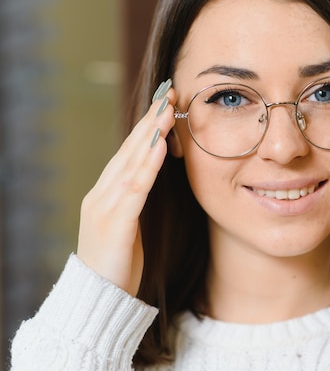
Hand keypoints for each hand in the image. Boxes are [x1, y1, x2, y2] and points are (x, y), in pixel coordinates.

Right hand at [77, 81, 175, 295]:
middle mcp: (102, 194)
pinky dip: (148, 165)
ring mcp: (105, 208)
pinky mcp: (115, 224)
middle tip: (170, 93)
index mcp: (106, 193)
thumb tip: (151, 176)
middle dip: (151, 120)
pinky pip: (135, 189)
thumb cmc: (118, 262)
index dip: (148, 127)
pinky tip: (160, 146)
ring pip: (131, 162)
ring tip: (168, 109)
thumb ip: (135, 199)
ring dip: (151, 134)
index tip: (166, 103)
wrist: (97, 298)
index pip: (129, 152)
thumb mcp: (128, 224)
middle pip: (129, 149)